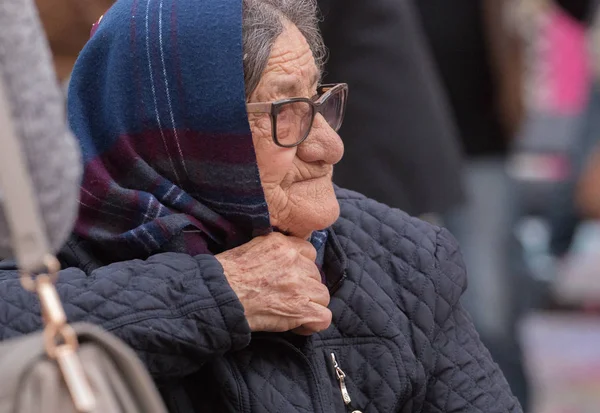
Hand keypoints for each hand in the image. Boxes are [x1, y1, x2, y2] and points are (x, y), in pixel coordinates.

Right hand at [216, 232, 331, 334]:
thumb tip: (283, 262)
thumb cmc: (224, 276)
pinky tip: (299, 325)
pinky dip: (313, 324)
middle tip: (286, 299)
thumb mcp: (250, 249)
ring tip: (291, 312)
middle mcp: (294, 260)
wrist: (217, 298)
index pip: (309, 252)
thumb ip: (272, 252)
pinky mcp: (300, 308)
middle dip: (305, 288)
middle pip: (316, 276)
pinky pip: (323, 317)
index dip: (302, 268)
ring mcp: (299, 284)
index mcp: (281, 244)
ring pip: (322, 296)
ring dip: (310, 305)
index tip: (291, 279)